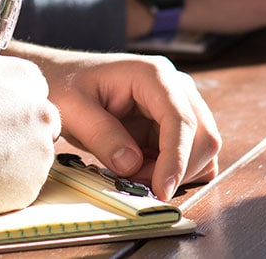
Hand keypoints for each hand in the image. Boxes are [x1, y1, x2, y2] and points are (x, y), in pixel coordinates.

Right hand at [0, 0, 60, 219]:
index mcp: (27, 79)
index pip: (30, 91)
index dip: (4, 104)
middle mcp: (43, 112)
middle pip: (37, 123)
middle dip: (13, 131)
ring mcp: (40, 151)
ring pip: (31, 155)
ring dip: (9, 157)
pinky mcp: (32, 185)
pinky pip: (23, 184)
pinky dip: (4, 184)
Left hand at [8, 48, 221, 200]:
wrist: (62, 78)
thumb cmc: (65, 85)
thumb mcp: (73, 109)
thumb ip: (102, 135)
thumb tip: (132, 165)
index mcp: (154, 75)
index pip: (181, 120)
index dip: (176, 159)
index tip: (161, 190)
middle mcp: (176, 87)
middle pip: (203, 136)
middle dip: (177, 170)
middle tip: (138, 186)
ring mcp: (179, 105)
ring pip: (202, 149)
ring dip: (176, 172)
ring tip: (134, 175)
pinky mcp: (174, 124)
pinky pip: (191, 154)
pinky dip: (175, 171)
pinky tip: (145, 171)